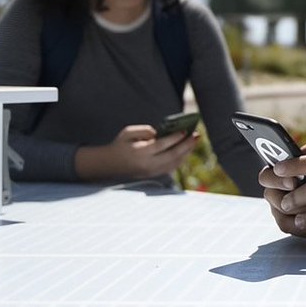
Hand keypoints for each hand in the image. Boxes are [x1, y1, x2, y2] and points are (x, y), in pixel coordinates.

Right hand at [75, 124, 197, 180]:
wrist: (109, 164)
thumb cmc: (120, 145)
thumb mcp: (128, 133)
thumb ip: (145, 131)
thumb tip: (162, 133)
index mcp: (140, 153)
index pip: (161, 145)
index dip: (175, 138)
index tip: (185, 131)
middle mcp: (147, 164)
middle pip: (172, 156)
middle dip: (186, 145)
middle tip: (196, 136)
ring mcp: (151, 172)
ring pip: (174, 163)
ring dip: (186, 152)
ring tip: (194, 141)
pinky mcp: (153, 175)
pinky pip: (171, 168)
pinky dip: (180, 159)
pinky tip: (186, 150)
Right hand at [258, 142, 305, 236]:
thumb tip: (303, 152)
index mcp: (277, 174)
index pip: (265, 177)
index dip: (276, 180)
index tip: (292, 181)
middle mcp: (275, 193)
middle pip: (273, 200)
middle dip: (293, 198)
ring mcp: (281, 211)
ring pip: (284, 216)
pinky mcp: (291, 227)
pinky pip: (295, 229)